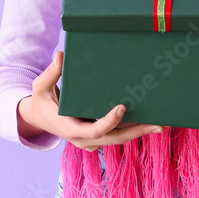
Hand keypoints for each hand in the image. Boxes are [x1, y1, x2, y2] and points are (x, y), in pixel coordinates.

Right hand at [17, 51, 164, 151]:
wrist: (38, 119)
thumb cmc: (40, 100)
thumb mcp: (40, 86)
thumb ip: (51, 73)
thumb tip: (61, 56)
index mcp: (70, 129)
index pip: (94, 130)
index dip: (109, 121)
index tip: (122, 107)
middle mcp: (82, 139)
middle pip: (114, 139)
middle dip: (136, 132)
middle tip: (158, 124)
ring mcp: (90, 141)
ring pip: (118, 139)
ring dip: (139, 132)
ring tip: (160, 123)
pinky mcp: (96, 138)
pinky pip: (116, 135)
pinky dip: (132, 129)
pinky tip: (148, 121)